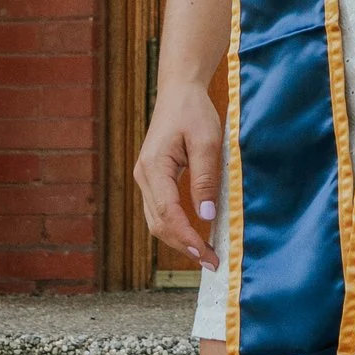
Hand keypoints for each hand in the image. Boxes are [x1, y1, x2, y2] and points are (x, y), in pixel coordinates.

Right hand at [134, 80, 224, 264]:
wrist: (179, 92)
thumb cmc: (194, 112)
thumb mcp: (207, 142)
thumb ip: (204, 179)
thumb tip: (205, 215)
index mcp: (154, 167)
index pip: (168, 214)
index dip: (187, 238)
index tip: (207, 255)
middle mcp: (144, 176)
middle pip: (158, 224)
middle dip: (183, 246)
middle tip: (211, 262)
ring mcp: (146, 179)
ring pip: (156, 221)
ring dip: (179, 240)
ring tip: (204, 254)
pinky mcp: (153, 179)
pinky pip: (159, 211)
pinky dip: (175, 228)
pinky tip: (194, 236)